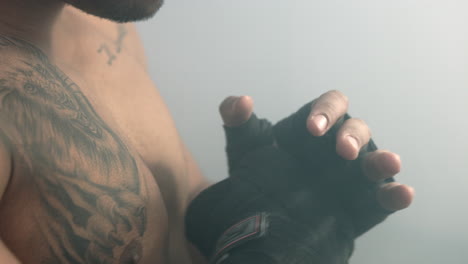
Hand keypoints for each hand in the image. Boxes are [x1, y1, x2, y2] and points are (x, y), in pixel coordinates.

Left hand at [219, 90, 413, 236]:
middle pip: (356, 129)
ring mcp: (350, 178)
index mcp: (313, 131)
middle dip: (352, 135)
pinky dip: (394, 195)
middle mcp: (334, 150)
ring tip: (388, 162)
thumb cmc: (257, 183)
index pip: (330, 106)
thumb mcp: (244, 150)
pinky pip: (382, 199)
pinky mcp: (359, 206)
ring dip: (382, 160)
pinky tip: (402, 193)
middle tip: (342, 150)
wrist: (259, 228)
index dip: (326, 111)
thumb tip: (242, 100)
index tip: (313, 128)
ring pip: (374, 161)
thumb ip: (237, 121)